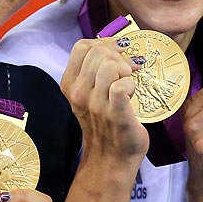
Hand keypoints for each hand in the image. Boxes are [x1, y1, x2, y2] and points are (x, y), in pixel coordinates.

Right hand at [60, 36, 148, 165]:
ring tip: (128, 85)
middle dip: (118, 56)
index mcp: (70, 84)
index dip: (105, 43)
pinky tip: (132, 94)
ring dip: (126, 71)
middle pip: (98, 51)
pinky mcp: (115, 113)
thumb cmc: (105, 121)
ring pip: (111, 65)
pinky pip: (122, 85)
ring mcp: (96, 104)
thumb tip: (118, 44)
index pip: (82, 46)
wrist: (112, 157)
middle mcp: (79, 93)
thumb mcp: (91, 92)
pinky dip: (132, 84)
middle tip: (127, 72)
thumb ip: (96, 68)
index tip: (119, 52)